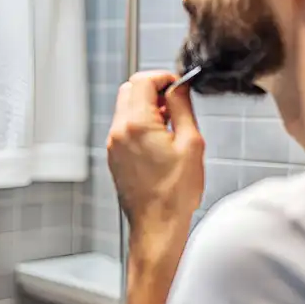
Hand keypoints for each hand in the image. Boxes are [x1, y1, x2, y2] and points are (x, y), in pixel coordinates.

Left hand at [106, 71, 204, 224]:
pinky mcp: (114, 156)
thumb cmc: (175, 193)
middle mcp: (119, 132)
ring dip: (146, 107)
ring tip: (170, 126)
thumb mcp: (191, 143)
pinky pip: (124, 127)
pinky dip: (139, 124)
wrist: (157, 225)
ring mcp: (113, 144)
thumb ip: (182, 108)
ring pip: (125, 108)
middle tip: (175, 105)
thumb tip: (179, 88)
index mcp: (137, 125)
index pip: (142, 80)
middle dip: (153, 90)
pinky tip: (159, 141)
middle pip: (130, 90)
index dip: (163, 78)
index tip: (178, 87)